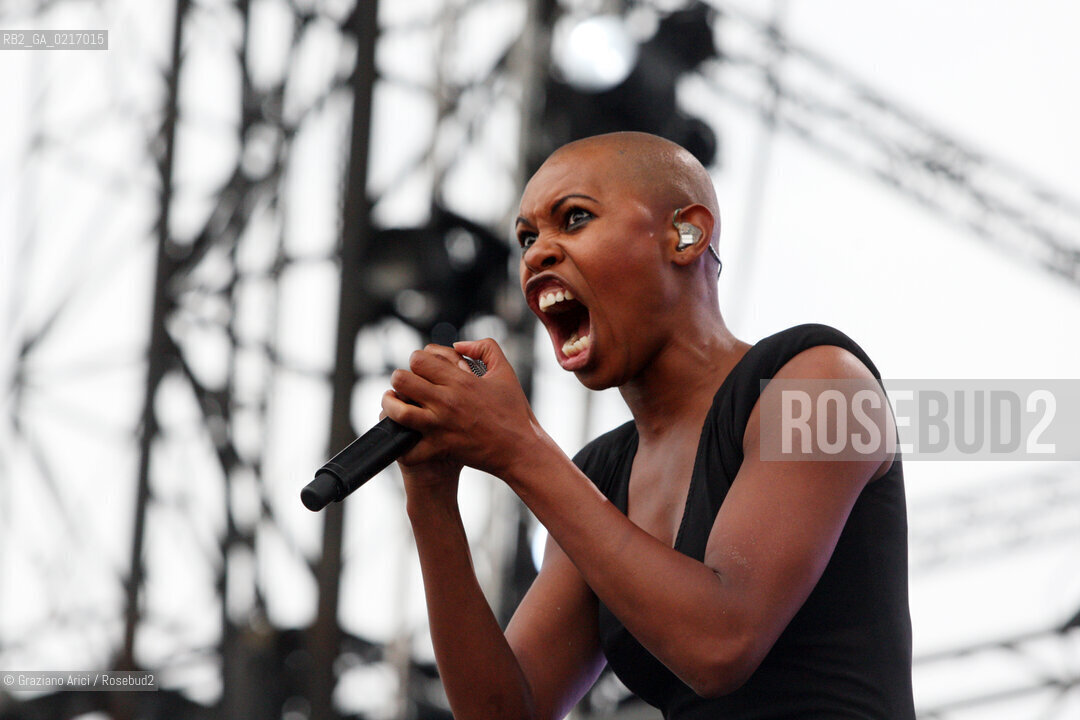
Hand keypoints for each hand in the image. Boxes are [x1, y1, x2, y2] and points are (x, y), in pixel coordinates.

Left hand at [381, 339, 541, 479]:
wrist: (521, 449)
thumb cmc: (515, 411)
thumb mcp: (505, 371)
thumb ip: (485, 348)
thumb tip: (458, 344)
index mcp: (461, 380)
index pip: (419, 359)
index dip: (416, 360)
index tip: (422, 368)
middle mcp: (447, 400)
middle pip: (402, 380)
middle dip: (400, 379)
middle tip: (406, 386)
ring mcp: (442, 425)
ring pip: (399, 411)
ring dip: (391, 405)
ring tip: (395, 404)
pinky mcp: (441, 448)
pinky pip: (409, 450)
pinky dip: (403, 445)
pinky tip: (407, 438)